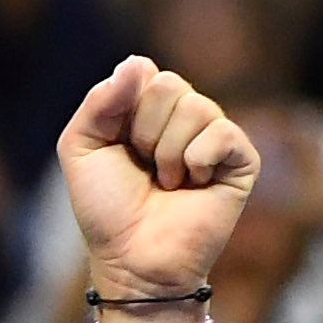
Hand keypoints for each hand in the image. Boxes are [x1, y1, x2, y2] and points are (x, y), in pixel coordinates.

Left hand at [59, 57, 260, 305]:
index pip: (143, 72)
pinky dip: (197, 161)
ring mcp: (214, 136)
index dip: (123, 110)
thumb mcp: (81, 149)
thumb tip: (137, 62)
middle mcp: (183, 117)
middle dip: (144, 131)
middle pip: (169, 84)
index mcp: (146, 109)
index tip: (116, 145)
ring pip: (196, 107)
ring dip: (168, 153)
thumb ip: (99, 101)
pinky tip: (193, 185)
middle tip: (144, 167)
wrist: (133, 259)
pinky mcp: (241, 159)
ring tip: (166, 183)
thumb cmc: (106, 210)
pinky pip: (222, 133)